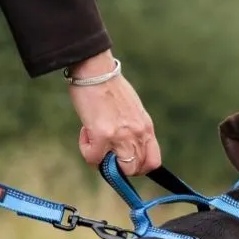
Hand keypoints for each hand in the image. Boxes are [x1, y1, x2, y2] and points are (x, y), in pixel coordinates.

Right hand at [67, 50, 161, 175]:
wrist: (96, 69)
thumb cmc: (109, 86)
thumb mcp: (132, 110)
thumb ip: (133, 128)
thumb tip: (126, 143)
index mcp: (146, 128)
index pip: (154, 162)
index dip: (140, 168)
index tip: (126, 161)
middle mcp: (138, 134)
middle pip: (136, 169)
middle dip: (119, 168)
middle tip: (106, 153)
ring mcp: (122, 136)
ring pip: (118, 169)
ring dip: (104, 162)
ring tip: (95, 143)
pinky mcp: (102, 134)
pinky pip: (94, 158)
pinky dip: (87, 150)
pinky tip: (85, 133)